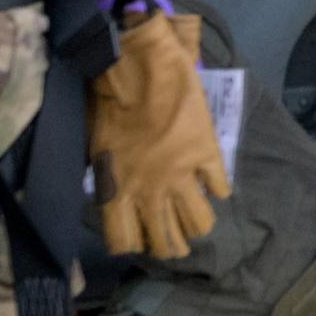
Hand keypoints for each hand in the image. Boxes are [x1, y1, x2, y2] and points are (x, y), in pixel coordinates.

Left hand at [87, 13, 229, 257]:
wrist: (137, 68)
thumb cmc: (107, 104)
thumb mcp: (97, 148)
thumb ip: (109, 177)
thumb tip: (120, 193)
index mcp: (117, 189)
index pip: (124, 239)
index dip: (133, 245)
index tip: (139, 241)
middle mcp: (150, 190)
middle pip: (166, 239)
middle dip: (172, 248)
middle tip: (177, 246)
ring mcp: (181, 174)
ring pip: (198, 220)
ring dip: (198, 225)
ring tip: (198, 224)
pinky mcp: (205, 153)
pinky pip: (219, 186)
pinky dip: (218, 190)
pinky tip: (214, 188)